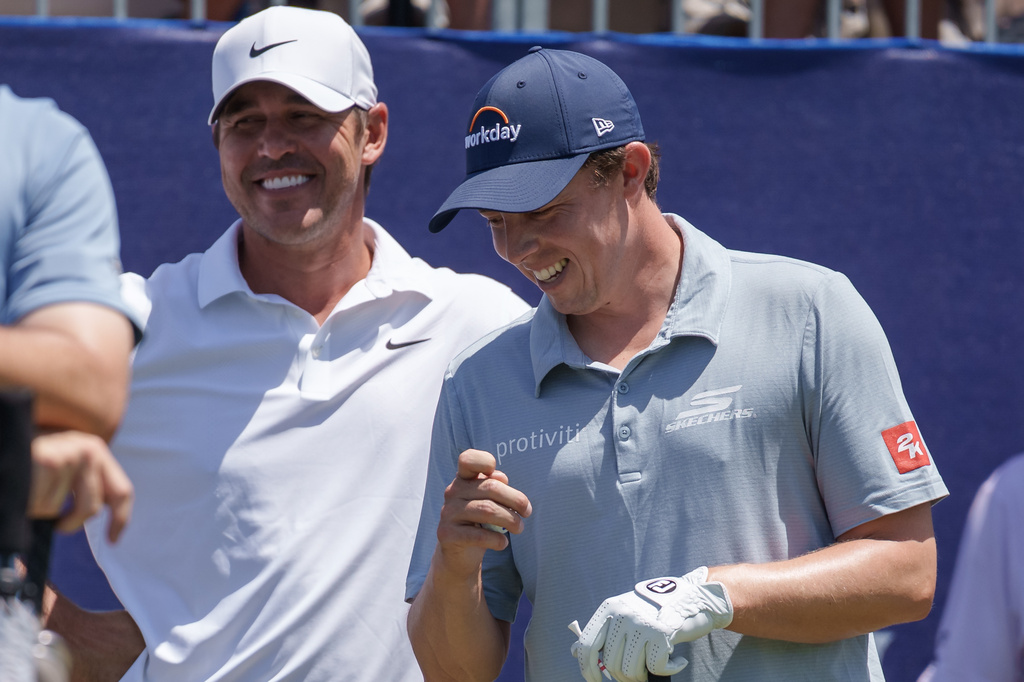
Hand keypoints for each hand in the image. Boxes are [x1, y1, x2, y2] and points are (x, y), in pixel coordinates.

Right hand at [29, 431, 133, 541]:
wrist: (6, 439)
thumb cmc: (32, 456)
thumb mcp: (65, 463)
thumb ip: (83, 481)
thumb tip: (96, 513)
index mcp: (96, 450)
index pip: (121, 491)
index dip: (120, 519)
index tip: (113, 540)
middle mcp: (89, 449)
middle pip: (92, 508)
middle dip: (71, 524)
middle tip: (57, 525)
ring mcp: (69, 454)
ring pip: (57, 509)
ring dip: (39, 510)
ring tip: (29, 490)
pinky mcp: (48, 462)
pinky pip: (41, 506)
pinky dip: (28, 506)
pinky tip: (21, 489)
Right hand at [434, 449, 531, 577]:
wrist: (459, 553)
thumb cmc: (479, 522)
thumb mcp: (488, 501)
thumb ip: (495, 486)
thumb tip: (501, 478)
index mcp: (463, 479)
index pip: (467, 459)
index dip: (484, 461)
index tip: (503, 479)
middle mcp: (452, 491)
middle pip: (490, 487)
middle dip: (515, 500)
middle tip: (527, 512)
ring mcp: (447, 512)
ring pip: (487, 510)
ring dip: (510, 520)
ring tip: (519, 528)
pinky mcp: (446, 533)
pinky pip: (478, 535)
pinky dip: (497, 540)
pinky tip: (503, 543)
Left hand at [570, 567, 732, 681]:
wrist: (695, 598)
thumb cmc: (657, 612)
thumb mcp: (625, 615)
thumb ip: (603, 633)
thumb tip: (574, 651)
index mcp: (609, 609)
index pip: (586, 645)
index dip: (587, 669)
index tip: (595, 681)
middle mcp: (622, 613)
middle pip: (611, 664)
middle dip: (625, 676)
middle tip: (641, 671)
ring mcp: (641, 622)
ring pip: (631, 671)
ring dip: (644, 676)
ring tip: (655, 663)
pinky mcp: (661, 632)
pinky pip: (655, 668)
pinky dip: (667, 669)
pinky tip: (675, 659)